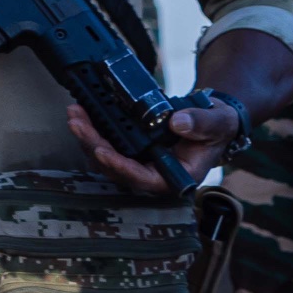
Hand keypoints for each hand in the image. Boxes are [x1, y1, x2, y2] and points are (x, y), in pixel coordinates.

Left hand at [68, 95, 241, 200]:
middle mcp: (153, 172)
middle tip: (78, 124)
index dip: (121, 168)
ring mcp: (139, 161)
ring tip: (75, 113)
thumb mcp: (217, 123)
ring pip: (105, 156)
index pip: (145, 179)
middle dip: (93, 145)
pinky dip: (92, 128)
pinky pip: (105, 143)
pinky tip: (81, 113)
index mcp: (177, 176)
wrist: (209, 119)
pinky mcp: (129, 148)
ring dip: (87, 136)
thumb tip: (177, 123)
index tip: (103, 152)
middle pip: (116, 167)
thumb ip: (201, 124)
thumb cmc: (216, 127)